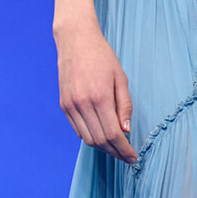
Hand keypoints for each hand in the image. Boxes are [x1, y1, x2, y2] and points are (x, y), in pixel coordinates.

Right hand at [53, 19, 137, 163]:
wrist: (75, 40)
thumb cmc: (102, 56)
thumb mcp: (121, 78)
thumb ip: (124, 105)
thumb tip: (125, 130)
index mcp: (100, 97)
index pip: (113, 134)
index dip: (124, 150)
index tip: (132, 157)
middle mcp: (82, 104)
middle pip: (100, 141)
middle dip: (115, 152)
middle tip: (126, 156)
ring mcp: (70, 106)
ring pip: (87, 139)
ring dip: (103, 147)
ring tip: (116, 148)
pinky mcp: (64, 105)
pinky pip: (78, 129)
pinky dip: (90, 137)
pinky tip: (101, 135)